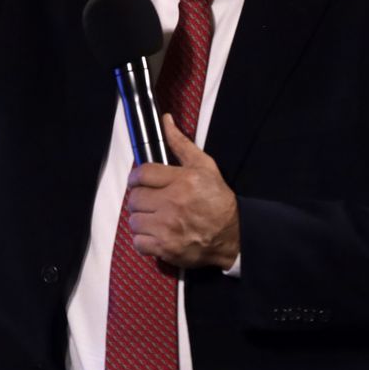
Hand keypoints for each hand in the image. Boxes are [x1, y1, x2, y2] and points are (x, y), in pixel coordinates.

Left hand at [123, 115, 240, 269]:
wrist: (234, 235)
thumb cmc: (218, 200)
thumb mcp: (204, 166)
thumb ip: (181, 143)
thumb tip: (166, 121)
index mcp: (183, 181)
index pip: (141, 174)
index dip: (137, 178)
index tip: (141, 182)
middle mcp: (173, 204)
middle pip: (135, 199)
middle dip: (141, 200)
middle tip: (153, 202)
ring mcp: (168, 228)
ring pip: (134, 220)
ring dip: (142, 220)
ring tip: (156, 218)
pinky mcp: (166, 248)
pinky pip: (138, 242)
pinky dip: (144, 240)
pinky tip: (156, 233)